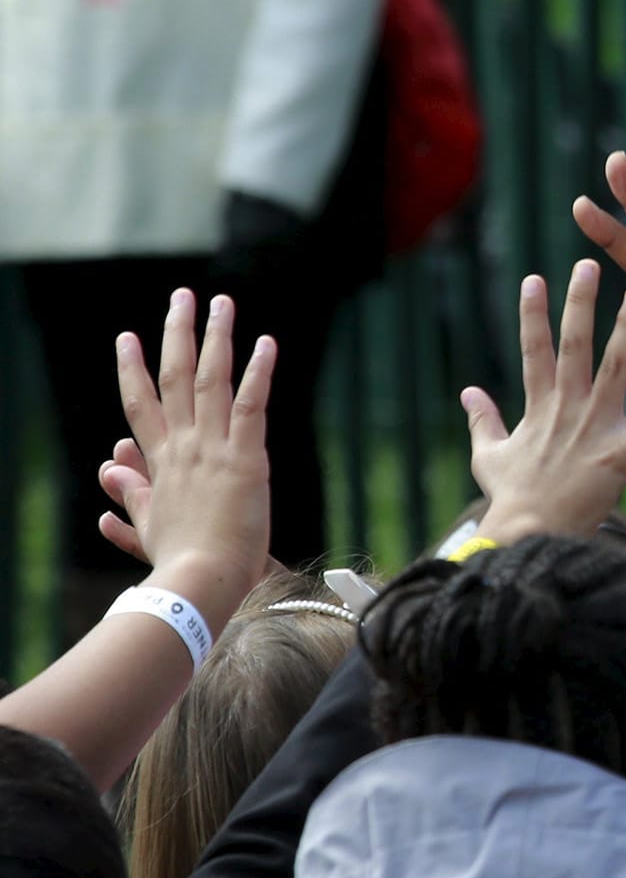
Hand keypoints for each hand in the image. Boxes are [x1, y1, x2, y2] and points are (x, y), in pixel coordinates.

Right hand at [100, 290, 274, 613]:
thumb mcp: (147, 524)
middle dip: (177, 332)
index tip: (128, 338)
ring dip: (216, 337)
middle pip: (175, 377)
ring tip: (221, 302)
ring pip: (211, 380)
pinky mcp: (246, 459)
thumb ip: (133, 492)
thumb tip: (108, 464)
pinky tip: (266, 343)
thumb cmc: (180, 562)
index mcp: (160, 462)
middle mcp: (183, 447)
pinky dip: (259, 372)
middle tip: (182, 296)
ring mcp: (213, 449)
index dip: (133, 368)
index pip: (141, 403)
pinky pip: (251, 405)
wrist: (200, 581)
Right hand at [464, 262, 625, 542]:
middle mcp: (567, 409)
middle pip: (575, 346)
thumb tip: (468, 392)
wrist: (533, 536)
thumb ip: (484, 420)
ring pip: (615, 369)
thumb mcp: (489, 456)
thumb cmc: (513, 500)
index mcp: (538, 406)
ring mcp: (595, 429)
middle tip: (591, 266)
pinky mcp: (623, 455)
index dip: (533, 313)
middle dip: (582, 304)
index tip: (535, 278)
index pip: (534, 349)